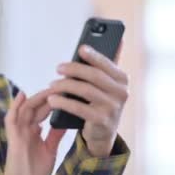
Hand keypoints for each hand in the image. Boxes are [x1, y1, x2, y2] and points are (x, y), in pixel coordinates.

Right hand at [0, 89, 67, 174]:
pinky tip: (22, 95)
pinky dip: (15, 106)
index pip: (43, 111)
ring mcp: (18, 132)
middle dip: (48, 97)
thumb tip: (65, 121)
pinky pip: (11, 119)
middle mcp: (25, 128)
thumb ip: (55, 135)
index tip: (65, 92)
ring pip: (25, 109)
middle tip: (61, 87)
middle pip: (36, 107)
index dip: (53, 101)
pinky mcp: (13, 138)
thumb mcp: (50, 149)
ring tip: (49, 90)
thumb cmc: (35, 171)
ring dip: (36, 99)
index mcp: (33, 131)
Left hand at [46, 42, 128, 156]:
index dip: (94, 55)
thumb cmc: (100, 102)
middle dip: (74, 69)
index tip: (80, 48)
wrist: (102, 133)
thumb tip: (117, 41)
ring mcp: (112, 108)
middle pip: (94, 76)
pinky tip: (53, 99)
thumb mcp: (105, 85)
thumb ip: (105, 66)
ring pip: (85, 90)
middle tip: (58, 67)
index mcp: (122, 80)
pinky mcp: (101, 121)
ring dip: (65, 85)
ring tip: (52, 84)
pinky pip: (79, 108)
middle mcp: (121, 93)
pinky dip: (63, 102)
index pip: (106, 64)